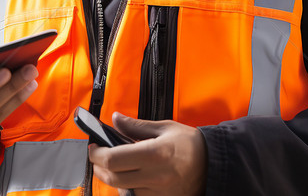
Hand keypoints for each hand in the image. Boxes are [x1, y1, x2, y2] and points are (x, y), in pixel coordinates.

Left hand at [88, 113, 206, 195]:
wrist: (212, 165)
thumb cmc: (190, 144)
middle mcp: (155, 176)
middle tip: (98, 156)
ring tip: (115, 165)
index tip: (94, 147)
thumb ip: (136, 126)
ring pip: (122, 189)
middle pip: (112, 178)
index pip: (113, 159)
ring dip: (112, 178)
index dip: (97, 154)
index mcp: (154, 153)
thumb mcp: (164, 128)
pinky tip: (130, 177)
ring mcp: (158, 192)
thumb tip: (116, 119)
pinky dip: (127, 188)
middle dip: (99, 167)